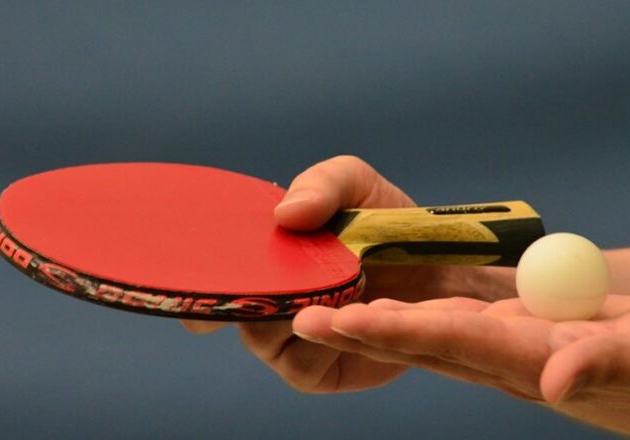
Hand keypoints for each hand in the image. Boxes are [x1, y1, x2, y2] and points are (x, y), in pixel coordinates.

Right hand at [182, 155, 515, 390]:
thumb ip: (323, 184)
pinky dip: (317, 334)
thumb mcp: (358, 186)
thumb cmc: (392, 227)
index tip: (184, 273)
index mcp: (265, 260)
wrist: (445, 272)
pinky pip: (296, 360)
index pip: (215, 272)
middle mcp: (267, 302)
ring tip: (341, 279)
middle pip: (232, 304)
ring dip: (290, 306)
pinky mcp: (315, 371)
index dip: (193, 274)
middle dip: (245, 286)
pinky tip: (349, 310)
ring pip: (260, 334)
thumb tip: (285, 215)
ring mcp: (288, 341)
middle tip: (276, 265)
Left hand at [292, 293, 629, 438]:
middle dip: (362, 331)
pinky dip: (408, 317)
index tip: (346, 320)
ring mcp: (506, 349)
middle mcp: (510, 360)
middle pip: (424, 344)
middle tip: (299, 317)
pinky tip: (374, 308)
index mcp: (541, 359)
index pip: (459, 342)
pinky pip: (449, 326)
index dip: (401, 331)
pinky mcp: (511, 336)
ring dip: (372, 324)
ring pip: (428, 336)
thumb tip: (558, 381)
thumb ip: (611, 362)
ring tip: (316, 312)